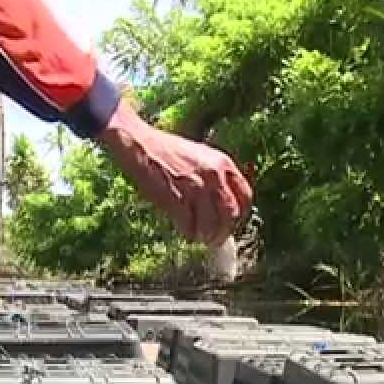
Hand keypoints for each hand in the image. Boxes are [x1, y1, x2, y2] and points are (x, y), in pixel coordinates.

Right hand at [96, 102, 252, 245]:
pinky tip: (184, 230)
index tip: (231, 225)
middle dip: (223, 232)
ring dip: (205, 235)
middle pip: (230, 215)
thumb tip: (221, 206)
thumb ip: (215, 176)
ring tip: (198, 237)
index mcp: (223, 163)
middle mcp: (214, 175)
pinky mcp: (176, 198)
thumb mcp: (200, 156)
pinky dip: (188, 232)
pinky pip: (189, 224)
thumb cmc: (165, 150)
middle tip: (215, 240)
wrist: (138, 143)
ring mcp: (195, 187)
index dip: (240, 216)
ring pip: (211, 224)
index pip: (245, 197)